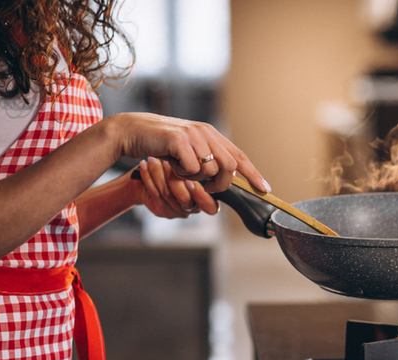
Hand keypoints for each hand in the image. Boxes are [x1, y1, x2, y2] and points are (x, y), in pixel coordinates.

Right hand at [111, 113, 270, 194]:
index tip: (265, 189)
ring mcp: (194, 135)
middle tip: (206, 188)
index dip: (253, 174)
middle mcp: (206, 132)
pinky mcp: (180, 140)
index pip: (239, 156)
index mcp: (211, 134)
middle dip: (221, 184)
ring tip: (181, 170)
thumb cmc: (160, 145)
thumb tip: (226, 179)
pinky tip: (172, 165)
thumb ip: (207, 160)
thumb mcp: (188, 151)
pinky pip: (193, 169)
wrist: (132, 132)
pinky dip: (183, 174)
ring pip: (212, 170)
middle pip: (230, 167)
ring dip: (196, 178)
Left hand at [134, 157, 219, 217]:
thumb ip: (202, 165)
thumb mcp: (192, 165)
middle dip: (174, 178)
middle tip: (167, 162)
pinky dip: (148, 176)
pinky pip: (154, 193)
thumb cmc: (173, 168)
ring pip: (167, 193)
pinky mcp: (160, 210)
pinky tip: (144, 164)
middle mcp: (192, 208)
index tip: (189, 180)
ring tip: (152, 158)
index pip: (211, 207)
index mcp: (205, 200)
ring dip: (158, 173)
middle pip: (185, 199)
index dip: (200, 195)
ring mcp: (176, 211)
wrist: (148, 180)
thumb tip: (208, 157)